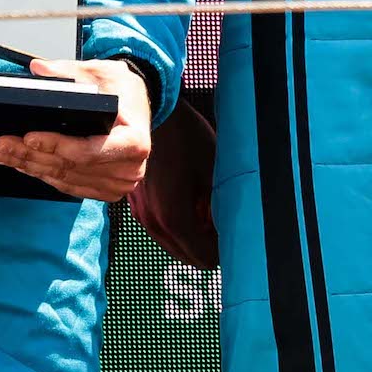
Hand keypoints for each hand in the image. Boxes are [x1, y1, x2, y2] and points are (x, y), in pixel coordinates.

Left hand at [0, 58, 150, 201]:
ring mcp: (117, 183)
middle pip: (70, 167)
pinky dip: (43, 174)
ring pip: (63, 177)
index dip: (56, 146)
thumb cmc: (124, 91)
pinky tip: (22, 163)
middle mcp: (128, 169)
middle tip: (2, 144)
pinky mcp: (104, 189)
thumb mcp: (101, 73)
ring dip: (30, 166)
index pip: (88, 151)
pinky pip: (67, 185)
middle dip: (31, 155)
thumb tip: (39, 69)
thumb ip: (70, 72)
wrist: (137, 108)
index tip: (29, 137)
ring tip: (4, 152)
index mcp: (134, 142)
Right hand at [129, 98, 219, 268]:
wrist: (155, 113)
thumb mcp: (214, 173)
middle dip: (207, 245)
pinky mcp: (137, 203)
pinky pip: (160, 227)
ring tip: (207, 209)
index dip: (223, 252)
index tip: (234, 235)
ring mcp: (142, 213)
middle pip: (187, 256)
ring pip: (172, 243)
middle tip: (222, 222)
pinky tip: (189, 200)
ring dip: (192, 235)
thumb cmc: (187, 138)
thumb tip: (228, 231)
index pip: (203, 258)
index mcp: (173, 219)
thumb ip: (221, 210)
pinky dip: (177, 224)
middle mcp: (153, 222)